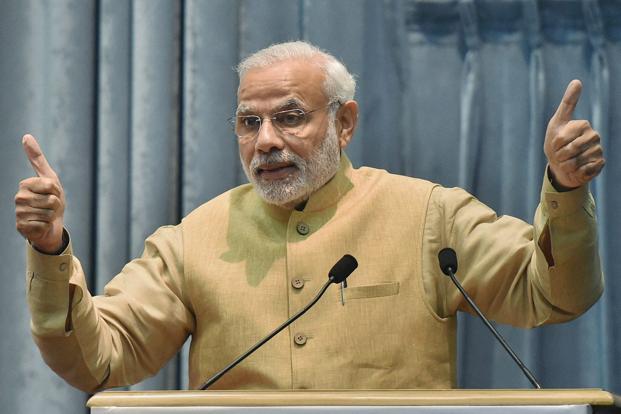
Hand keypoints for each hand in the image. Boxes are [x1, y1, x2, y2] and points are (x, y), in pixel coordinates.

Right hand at [15, 134, 65, 253]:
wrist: (51, 223)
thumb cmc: (51, 199)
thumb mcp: (49, 177)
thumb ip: (37, 158)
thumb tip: (26, 136)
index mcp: (25, 184)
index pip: (51, 185)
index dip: (57, 191)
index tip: (52, 194)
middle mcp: (19, 198)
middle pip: (51, 200)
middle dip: (56, 205)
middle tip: (50, 207)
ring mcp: (19, 213)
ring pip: (48, 213)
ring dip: (52, 216)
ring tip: (46, 215)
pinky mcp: (22, 227)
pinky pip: (44, 224)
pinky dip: (47, 225)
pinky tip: (41, 225)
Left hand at [544, 79, 604, 190]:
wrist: (561, 165)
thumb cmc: (557, 143)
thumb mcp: (557, 122)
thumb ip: (567, 103)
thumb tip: (577, 80)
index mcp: (583, 125)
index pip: (562, 138)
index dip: (554, 144)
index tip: (556, 142)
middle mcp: (594, 136)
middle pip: (570, 150)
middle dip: (559, 156)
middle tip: (561, 154)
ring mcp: (598, 150)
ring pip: (575, 162)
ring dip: (566, 165)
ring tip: (567, 161)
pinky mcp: (599, 164)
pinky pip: (583, 171)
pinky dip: (575, 172)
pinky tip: (577, 168)